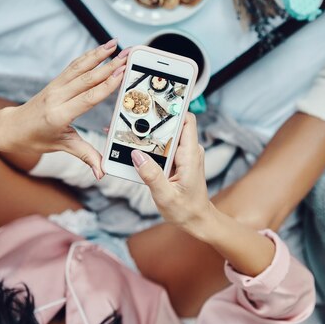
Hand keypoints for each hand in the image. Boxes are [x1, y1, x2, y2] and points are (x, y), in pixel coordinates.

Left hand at [0, 40, 127, 178]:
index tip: (121, 73)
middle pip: (88, 78)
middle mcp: (58, 97)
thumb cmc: (35, 139)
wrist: (12, 128)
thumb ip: (86, 156)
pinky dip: (89, 56)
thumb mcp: (62, 147)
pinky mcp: (56, 81)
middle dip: (110, 65)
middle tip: (128, 55)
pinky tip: (102, 49)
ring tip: (116, 43)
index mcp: (60, 115)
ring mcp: (56, 87)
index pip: (88, 98)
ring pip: (80, 67)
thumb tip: (102, 171)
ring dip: (99, 54)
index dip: (106, 85)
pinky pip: (74, 66)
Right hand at [131, 113, 212, 237]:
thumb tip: (137, 155)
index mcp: (190, 155)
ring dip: (148, 135)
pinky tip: (134, 148)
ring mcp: (183, 155)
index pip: (187, 120)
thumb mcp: (166, 196)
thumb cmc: (186, 210)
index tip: (156, 102)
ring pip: (165, 136)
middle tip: (130, 118)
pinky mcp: (177, 160)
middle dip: (152, 121)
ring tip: (127, 132)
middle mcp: (189, 151)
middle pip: (172, 125)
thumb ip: (152, 175)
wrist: (197, 221)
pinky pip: (163, 147)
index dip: (173, 108)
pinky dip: (149, 147)